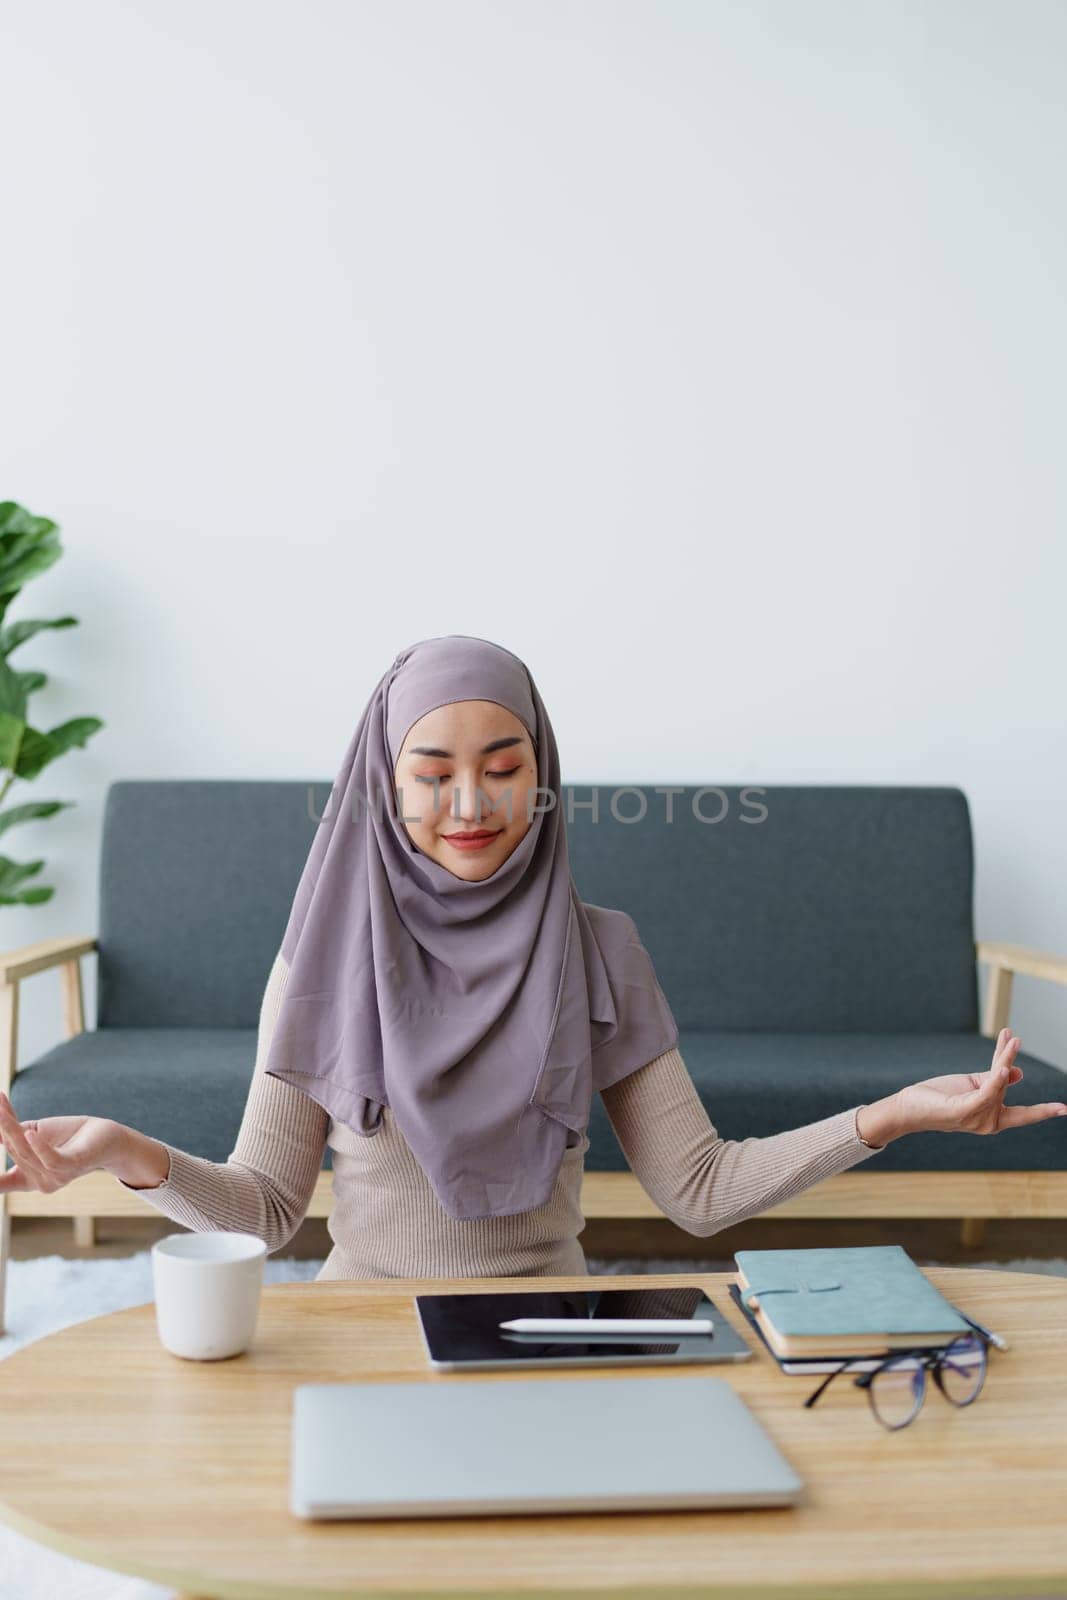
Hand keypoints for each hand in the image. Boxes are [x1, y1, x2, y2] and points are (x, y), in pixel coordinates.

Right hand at [0, 1090, 117, 1192]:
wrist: (107, 1138)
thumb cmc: (69, 1136)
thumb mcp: (33, 1132)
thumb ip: (10, 1132)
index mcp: (26, 1178)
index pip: (0, 1183)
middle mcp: (38, 1182)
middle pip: (10, 1149)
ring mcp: (56, 1177)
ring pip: (25, 1151)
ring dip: (9, 1126)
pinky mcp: (73, 1165)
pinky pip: (52, 1159)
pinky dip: (39, 1146)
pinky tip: (30, 1131)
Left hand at [896, 1029, 1066, 1136]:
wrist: (910, 1108)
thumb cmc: (940, 1097)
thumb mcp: (973, 1086)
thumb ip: (995, 1078)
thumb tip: (1017, 1072)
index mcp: (992, 1117)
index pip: (1023, 1115)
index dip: (1043, 1111)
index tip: (1064, 1109)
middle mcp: (988, 1122)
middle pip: (1010, 1088)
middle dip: (1034, 1095)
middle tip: (1063, 1107)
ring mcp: (978, 1118)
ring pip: (999, 1081)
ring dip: (1006, 1058)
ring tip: (1013, 1038)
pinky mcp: (966, 1109)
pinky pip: (989, 1088)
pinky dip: (998, 1072)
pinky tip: (1005, 1059)